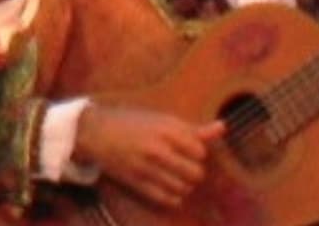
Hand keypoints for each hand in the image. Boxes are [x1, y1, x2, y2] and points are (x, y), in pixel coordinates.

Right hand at [69, 105, 212, 212]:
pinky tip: (168, 187)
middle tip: (184, 166)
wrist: (96, 132)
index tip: (187, 150)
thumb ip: (193, 129)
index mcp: (166, 128)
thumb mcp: (162, 120)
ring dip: (184, 185)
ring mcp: (146, 166)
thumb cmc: (133, 123)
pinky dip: (173, 196)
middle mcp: (158, 148)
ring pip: (183, 188)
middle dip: (193, 171)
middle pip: (196, 173)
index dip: (197, 153)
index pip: (200, 151)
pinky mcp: (137, 182)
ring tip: (175, 177)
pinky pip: (167, 198)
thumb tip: (223, 127)